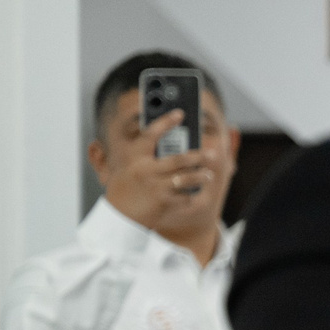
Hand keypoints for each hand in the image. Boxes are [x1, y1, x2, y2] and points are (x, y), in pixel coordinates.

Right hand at [101, 110, 217, 227]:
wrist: (117, 217)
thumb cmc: (124, 189)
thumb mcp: (129, 167)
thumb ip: (146, 157)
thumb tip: (172, 145)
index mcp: (133, 158)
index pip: (150, 134)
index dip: (165, 122)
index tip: (179, 113)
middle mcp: (145, 170)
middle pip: (179, 159)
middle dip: (198, 156)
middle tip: (211, 153)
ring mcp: (155, 186)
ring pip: (187, 178)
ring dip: (201, 176)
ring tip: (208, 175)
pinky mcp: (163, 202)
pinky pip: (185, 196)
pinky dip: (191, 195)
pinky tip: (195, 193)